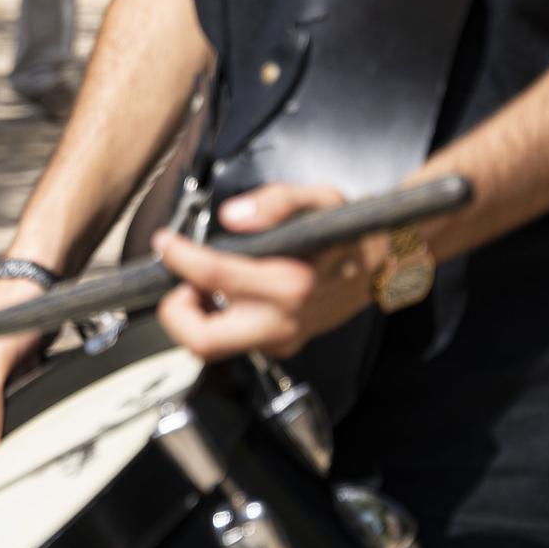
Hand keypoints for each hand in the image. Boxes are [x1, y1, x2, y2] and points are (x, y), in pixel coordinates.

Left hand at [152, 183, 376, 361]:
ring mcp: (281, 339)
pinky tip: (221, 294)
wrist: (383, 267)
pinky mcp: (280, 346)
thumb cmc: (349, 233)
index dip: (178, 257)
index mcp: (291, 283)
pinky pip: (231, 342)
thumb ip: (275, 202)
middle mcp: (283, 320)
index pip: (211, 276)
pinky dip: (213, 320)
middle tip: (177, 283)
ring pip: (213, 347)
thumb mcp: (319, 200)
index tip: (165, 243)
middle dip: (176, 314)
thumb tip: (232, 216)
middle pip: (203, 342)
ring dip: (193, 317)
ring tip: (198, 284)